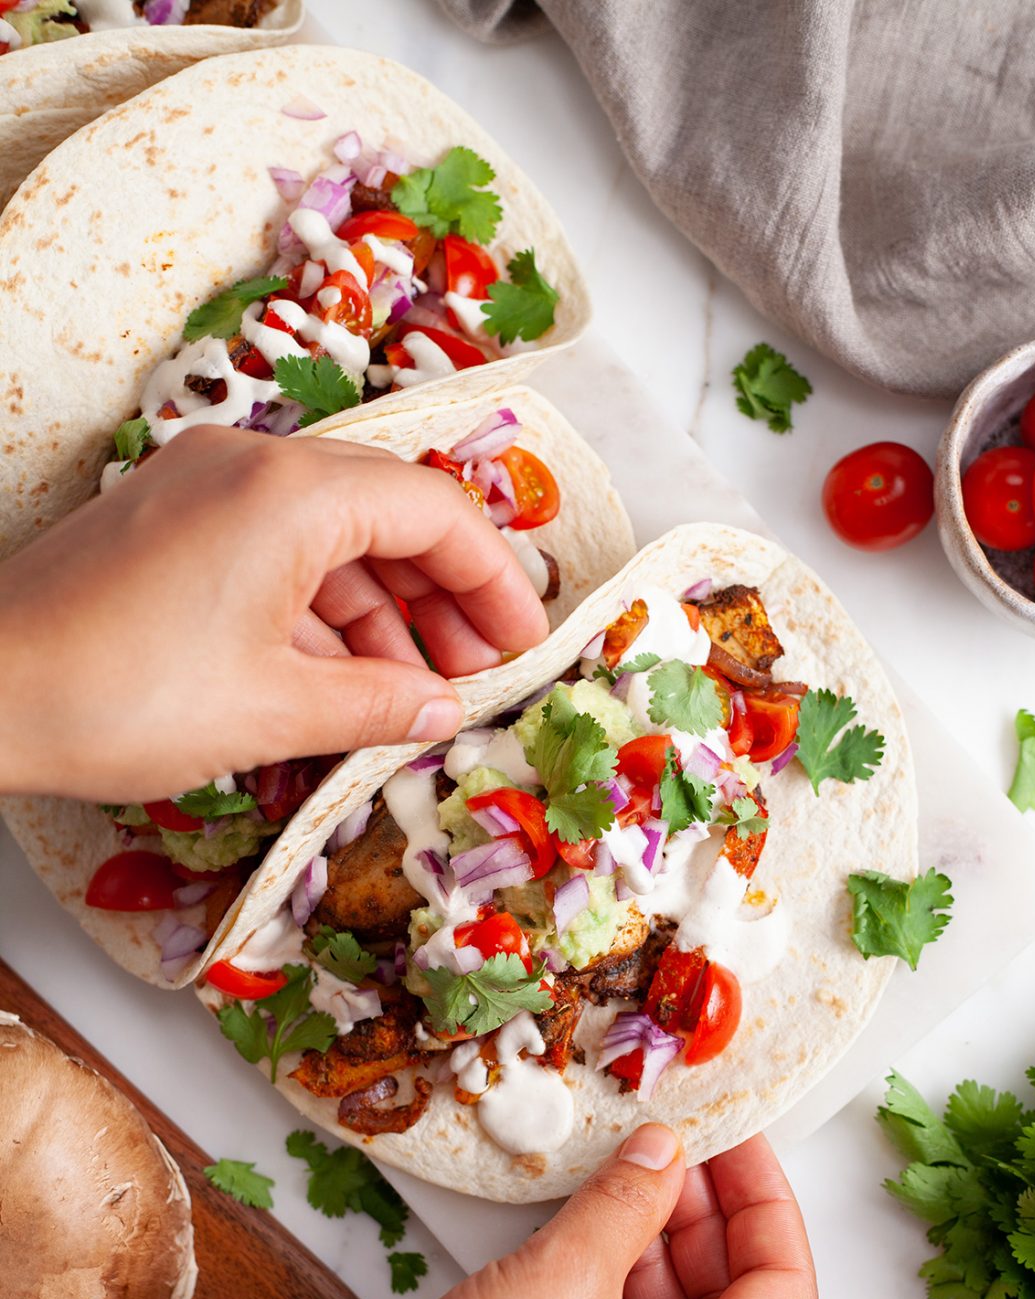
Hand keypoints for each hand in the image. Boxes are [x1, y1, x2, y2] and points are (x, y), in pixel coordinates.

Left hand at [0, 425, 548, 801]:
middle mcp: (251, 466)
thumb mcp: (277, 709)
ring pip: (332, 532)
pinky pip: (275, 547)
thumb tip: (443, 708)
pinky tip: (340, 674)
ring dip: (383, 608)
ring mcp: (204, 487)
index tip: (526, 644)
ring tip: (412, 689)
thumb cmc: (122, 696)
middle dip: (445, 593)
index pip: (437, 512)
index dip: (496, 582)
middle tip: (479, 669)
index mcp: (292, 493)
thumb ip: (379, 702)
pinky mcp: (169, 521)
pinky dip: (320, 606)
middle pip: (390, 511)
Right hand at [367, 1124, 816, 1298]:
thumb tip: (665, 1150)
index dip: (765, 1197)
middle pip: (734, 1298)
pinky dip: (618, 1279)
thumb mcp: (565, 1272)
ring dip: (655, 1240)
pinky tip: (586, 1229)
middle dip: (703, 1211)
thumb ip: (629, 1198)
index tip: (736, 1138)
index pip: (785, 1283)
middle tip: (670, 1141)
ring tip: (621, 1171)